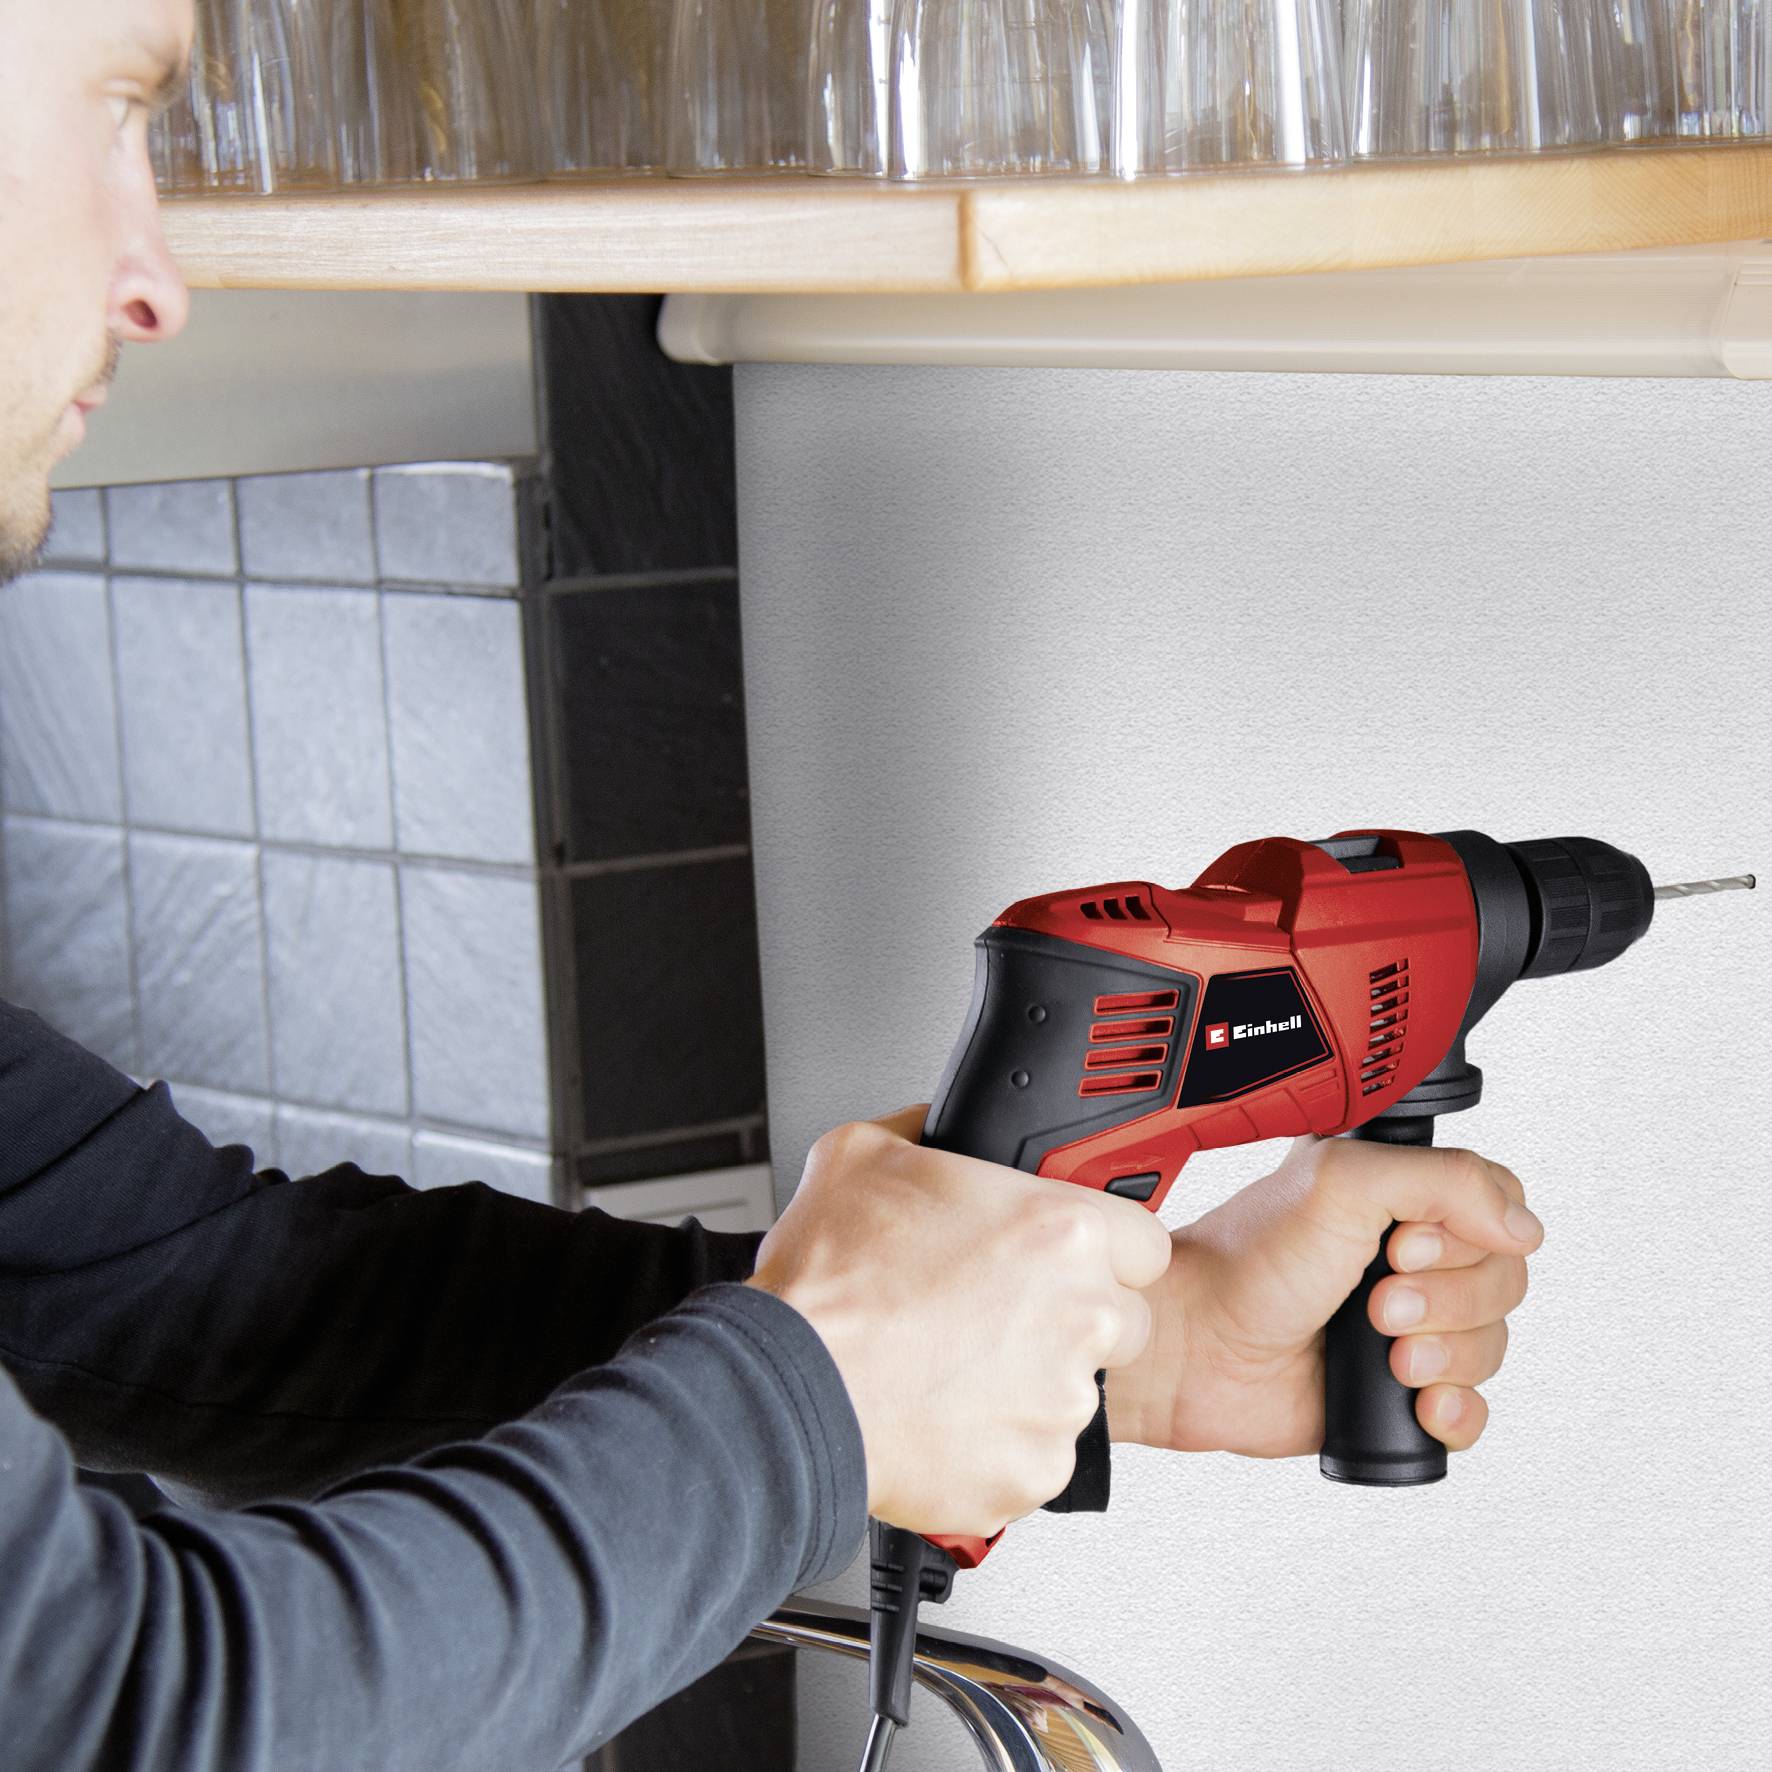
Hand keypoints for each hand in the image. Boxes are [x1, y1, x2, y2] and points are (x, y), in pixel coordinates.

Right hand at [748, 1106, 1171, 1537]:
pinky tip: (944, 1415)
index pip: (1142, 1242)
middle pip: (1123, 1320)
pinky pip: (1037, 1454)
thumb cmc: (829, 1288)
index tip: (1066, 1262)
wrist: (792, 1391)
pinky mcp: (1036, 1469)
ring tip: (953, 1368)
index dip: (1103, 1250)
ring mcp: (1063, 1399)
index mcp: (1059, 1230)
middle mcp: (1080, 1314)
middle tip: (999, 1317)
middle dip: (1073, 1320)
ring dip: (1030, 1382)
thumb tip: (933, 1126)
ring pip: (1075, 1390)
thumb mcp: (858, 1156)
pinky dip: (999, 1442)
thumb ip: (920, 1130)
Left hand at [1108, 1136, 1542, 1459]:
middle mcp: (1408, 1256)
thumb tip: (1523, 1225)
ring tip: (1386, 1354)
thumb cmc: (1249, 1262)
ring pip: (1492, 1346)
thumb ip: (1443, 1181)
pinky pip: (1471, 1409)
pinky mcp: (1396, 1391)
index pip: (1498, 1207)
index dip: (1470, 1236)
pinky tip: (1416, 1401)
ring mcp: (1407, 1325)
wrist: (1198, 1351)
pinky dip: (1455, 1410)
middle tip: (1380, 1304)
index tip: (1407, 1246)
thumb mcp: (1341, 1186)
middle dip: (1450, 1301)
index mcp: (1398, 1195)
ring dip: (1447, 1355)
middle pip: (1504, 1281)